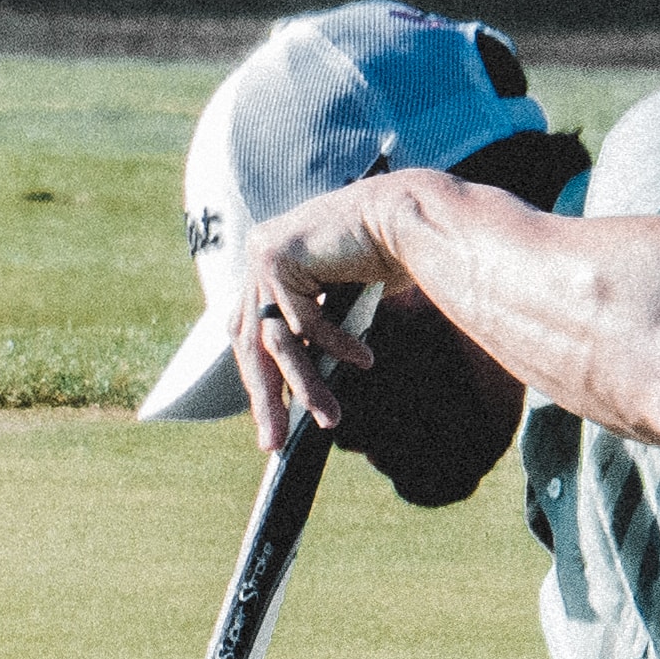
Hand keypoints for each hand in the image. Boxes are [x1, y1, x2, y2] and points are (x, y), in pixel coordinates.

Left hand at [228, 183, 403, 450]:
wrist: (410, 216)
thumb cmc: (387, 257)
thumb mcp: (337, 304)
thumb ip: (311, 332)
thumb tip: (299, 388)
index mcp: (268, 267)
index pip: (249, 334)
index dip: (259, 378)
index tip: (270, 420)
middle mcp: (260, 256)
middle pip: (251, 342)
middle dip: (266, 397)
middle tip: (275, 442)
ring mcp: (265, 253)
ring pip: (276, 338)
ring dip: (306, 383)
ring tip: (329, 417)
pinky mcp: (279, 255)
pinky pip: (304, 320)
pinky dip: (335, 344)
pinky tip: (363, 359)